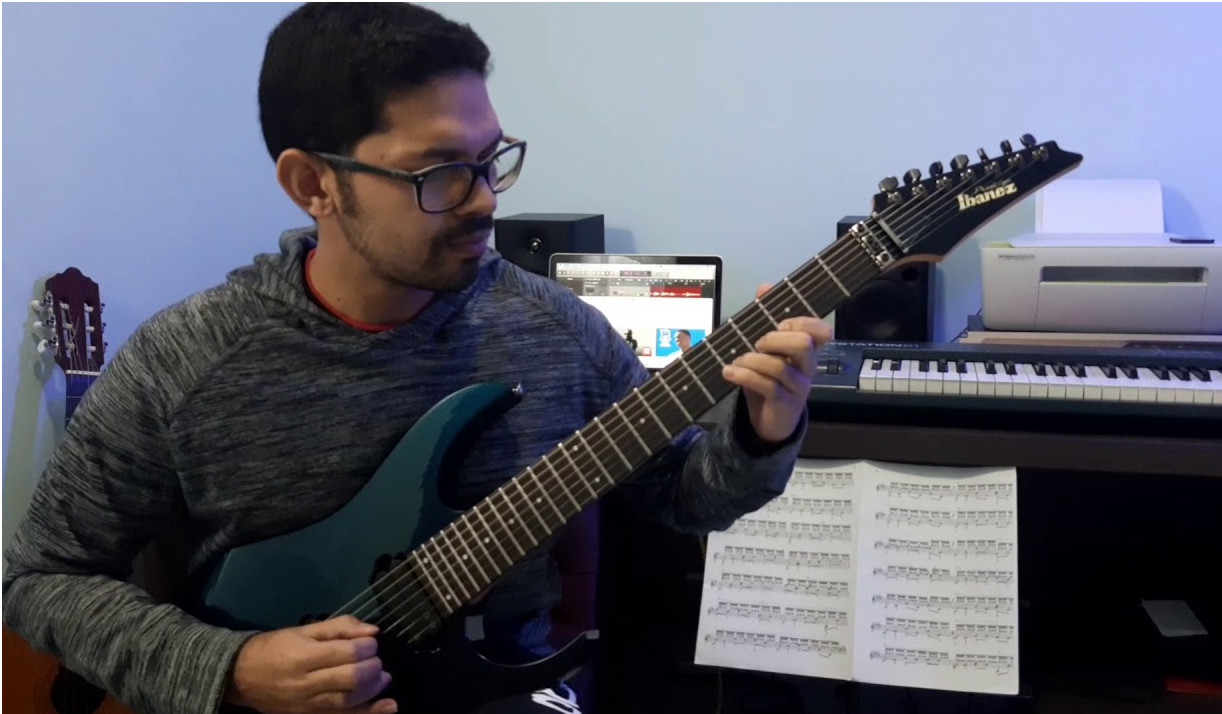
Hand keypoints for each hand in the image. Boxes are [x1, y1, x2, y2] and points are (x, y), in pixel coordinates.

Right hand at [226, 615, 396, 713]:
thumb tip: (373, 631)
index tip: (371, 643)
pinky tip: (388, 707)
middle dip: (372, 668)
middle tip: (376, 661)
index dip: (367, 648)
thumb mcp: (303, 630)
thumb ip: (339, 628)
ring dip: (373, 690)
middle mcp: (305, 683)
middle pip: (350, 679)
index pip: (345, 654)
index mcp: (303, 656)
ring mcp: (307, 704)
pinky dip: (368, 713)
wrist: (240, 676)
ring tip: (383, 678)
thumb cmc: (274, 648)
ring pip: (348, 701)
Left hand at [721, 283, 831, 442]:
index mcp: (807, 350)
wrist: (769, 420)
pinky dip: (744, 375)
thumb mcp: (765, 349)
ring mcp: (798, 386)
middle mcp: (807, 366)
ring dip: (752, 360)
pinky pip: (767, 386)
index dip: (801, 322)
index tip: (780, 324)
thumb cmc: (769, 379)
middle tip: (757, 344)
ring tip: (736, 362)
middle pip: (803, 344)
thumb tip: (765, 287)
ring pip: (780, 366)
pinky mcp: (784, 403)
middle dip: (775, 339)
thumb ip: (765, 317)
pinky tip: (729, 372)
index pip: (820, 330)